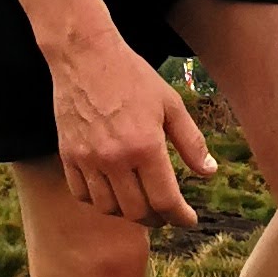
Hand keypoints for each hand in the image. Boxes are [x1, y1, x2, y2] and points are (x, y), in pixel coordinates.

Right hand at [51, 26, 217, 224]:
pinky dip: (99, 201)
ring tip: (140, 204)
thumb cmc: (132, 76)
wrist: (85, 56)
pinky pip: (82, 194)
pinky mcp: (68, 155)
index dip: (180, 217)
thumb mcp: (171, 104)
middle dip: (157, 219)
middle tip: (166, 213)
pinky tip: (112, 193)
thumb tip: (209, 173)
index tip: (188, 220)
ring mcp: (88, 159)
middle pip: (137, 211)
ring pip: (108, 208)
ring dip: (128, 213)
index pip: (166, 200)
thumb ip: (191, 142)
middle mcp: (115, 159)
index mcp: (145, 146)